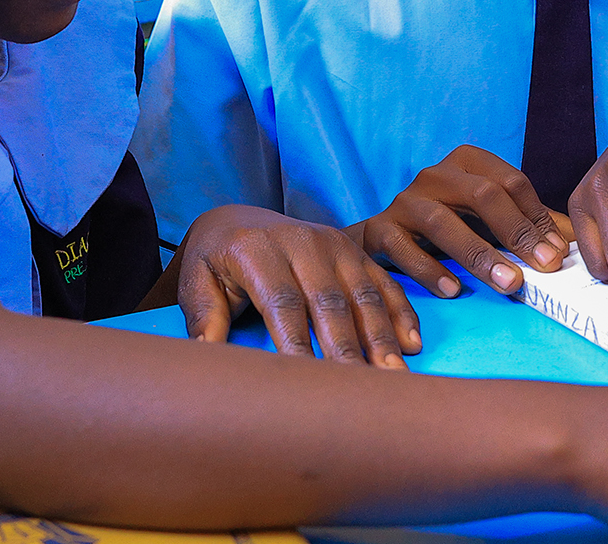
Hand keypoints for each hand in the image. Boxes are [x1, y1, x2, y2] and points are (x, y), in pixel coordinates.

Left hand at [173, 204, 419, 366]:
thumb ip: (205, 317)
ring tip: (393, 375)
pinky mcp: (354, 249)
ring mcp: (333, 243)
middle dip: (348, 348)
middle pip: (330, 301)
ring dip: (382, 336)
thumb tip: (206, 355)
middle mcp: (302, 242)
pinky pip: (382, 281)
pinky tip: (411, 343)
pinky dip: (400, 312)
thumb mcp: (196, 282)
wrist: (237, 218)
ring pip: (363, 294)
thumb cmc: (215, 260)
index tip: (309, 384)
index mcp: (258, 249)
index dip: (298, 344)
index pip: (283, 303)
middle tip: (363, 389)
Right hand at [356, 146, 569, 297]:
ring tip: (508, 283)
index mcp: (467, 162)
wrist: (383, 237)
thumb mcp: (489, 219)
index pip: (511, 182)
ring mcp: (404, 200)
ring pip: (442, 222)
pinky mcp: (379, 229)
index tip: (557, 254)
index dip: (537, 217)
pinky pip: (403, 247)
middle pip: (481, 195)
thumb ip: (529, 226)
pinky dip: (429, 269)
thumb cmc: (450, 225)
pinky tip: (454, 289)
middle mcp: (435, 174)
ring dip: (478, 255)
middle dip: (516, 232)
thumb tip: (574, 246)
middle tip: (543, 267)